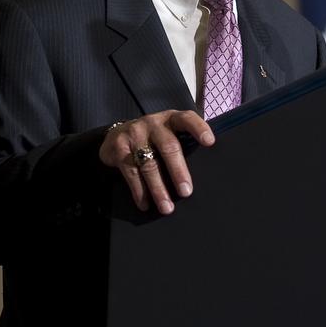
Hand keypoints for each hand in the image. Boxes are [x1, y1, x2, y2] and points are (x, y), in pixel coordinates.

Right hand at [99, 110, 214, 214]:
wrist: (116, 135)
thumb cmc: (153, 139)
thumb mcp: (168, 133)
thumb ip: (183, 143)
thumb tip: (206, 172)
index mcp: (171, 119)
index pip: (186, 119)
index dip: (198, 128)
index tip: (210, 142)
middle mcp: (153, 123)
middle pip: (168, 147)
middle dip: (178, 171)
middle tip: (186, 192)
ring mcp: (135, 134)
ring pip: (149, 164)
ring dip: (158, 188)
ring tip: (167, 207)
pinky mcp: (120, 147)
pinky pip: (131, 172)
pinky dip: (139, 191)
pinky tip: (145, 204)